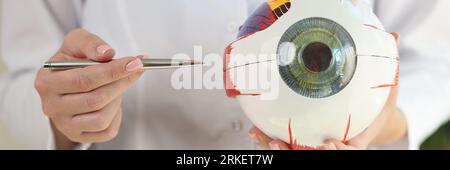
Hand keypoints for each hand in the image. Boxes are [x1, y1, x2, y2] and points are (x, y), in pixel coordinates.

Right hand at [35, 29, 143, 148]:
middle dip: (121, 83)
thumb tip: (106, 53)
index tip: (134, 62)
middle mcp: (52, 106)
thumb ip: (90, 43)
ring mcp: (64, 124)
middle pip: (95, 100)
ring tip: (117, 85)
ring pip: (102, 119)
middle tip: (136, 69)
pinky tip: (113, 101)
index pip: (84, 79)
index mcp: (46, 82)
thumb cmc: (73, 60)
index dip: (112, 71)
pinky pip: (107, 131)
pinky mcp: (78, 135)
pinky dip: (116, 115)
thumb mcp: (76, 42)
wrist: (67, 82)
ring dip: (117, 99)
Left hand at [248, 33, 406, 149]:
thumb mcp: (387, 87)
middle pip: (317, 154)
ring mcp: (319, 143)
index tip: (329, 143)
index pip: (349, 150)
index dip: (340, 150)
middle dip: (300, 152)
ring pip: (299, 152)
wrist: (370, 118)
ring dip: (281, 148)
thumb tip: (395, 39)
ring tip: (264, 138)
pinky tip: (257, 133)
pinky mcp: (306, 139)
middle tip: (282, 144)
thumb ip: (388, 70)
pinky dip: (271, 140)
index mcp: (357, 138)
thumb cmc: (378, 104)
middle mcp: (336, 144)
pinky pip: (288, 143)